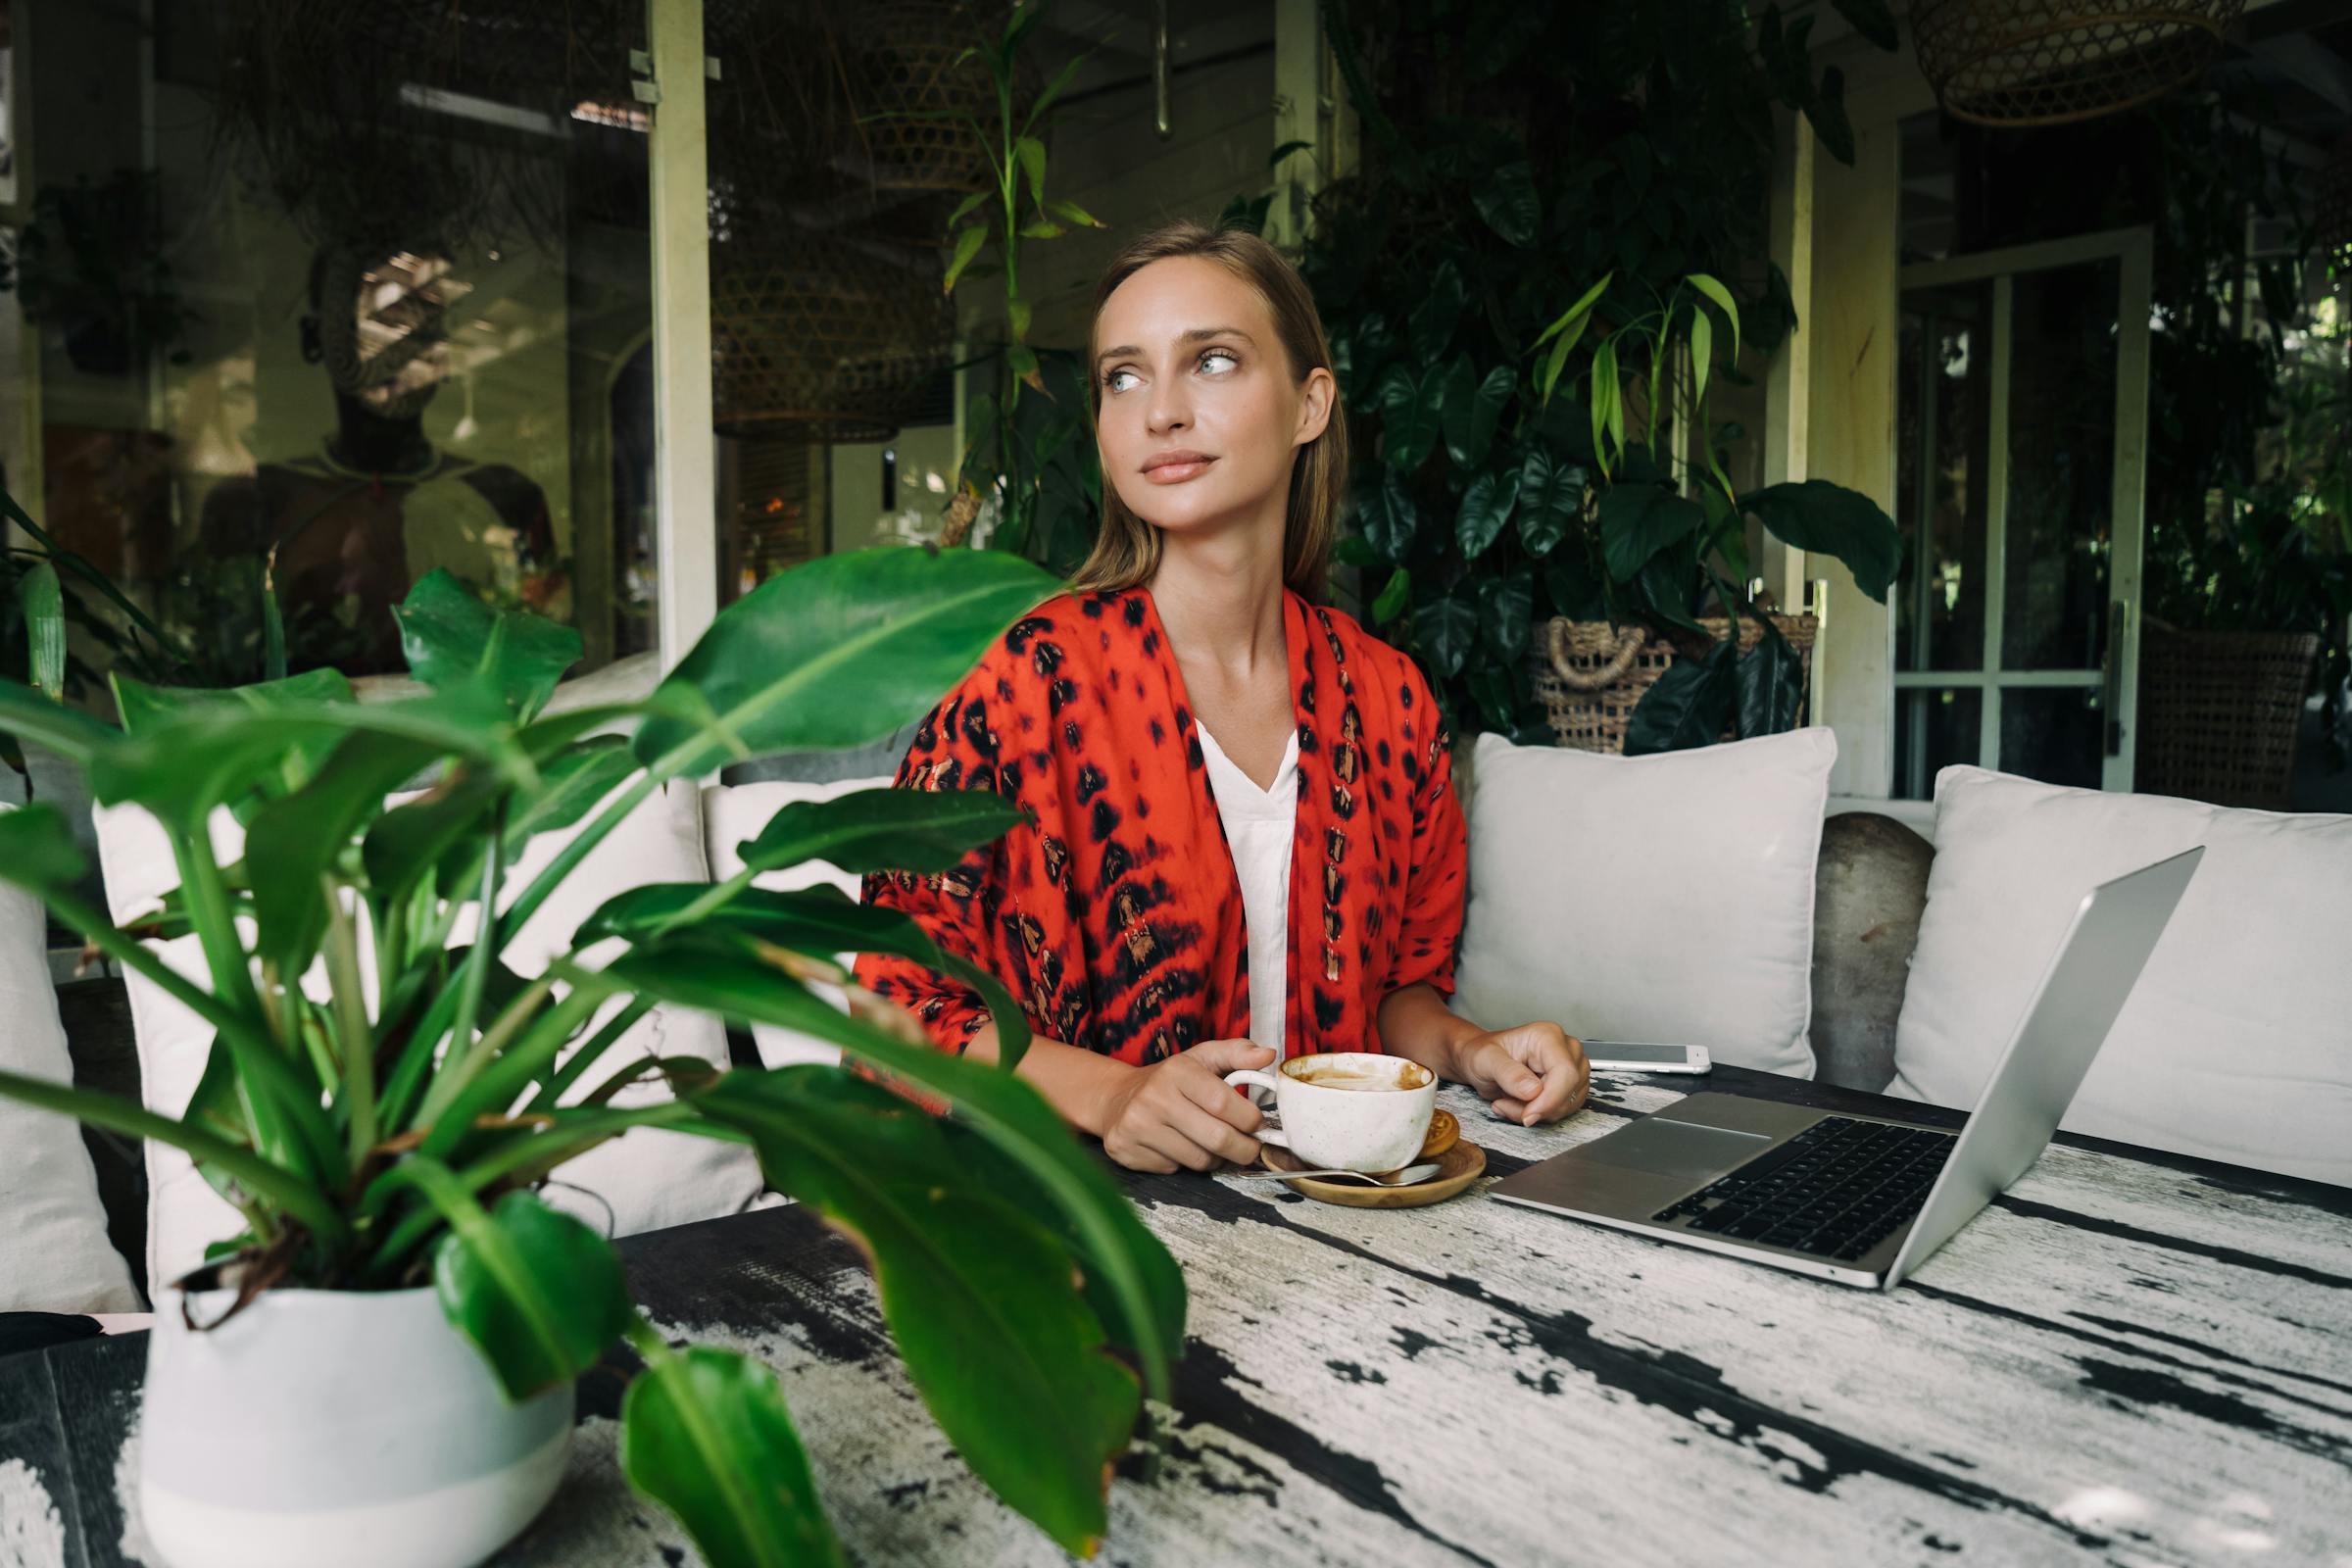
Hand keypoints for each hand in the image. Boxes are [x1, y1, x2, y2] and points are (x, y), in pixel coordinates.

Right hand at [1093, 1037, 1271, 1173]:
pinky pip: (1174, 1170)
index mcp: (1176, 1071)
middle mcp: (1153, 1097)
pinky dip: (1185, 1165)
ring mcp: (1136, 1126)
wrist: (1116, 1098)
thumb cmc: (1169, 1080)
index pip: (1223, 1102)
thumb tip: (1268, 1054)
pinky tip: (1180, 1148)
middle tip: (1251, 1148)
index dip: (1250, 1119)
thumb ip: (1237, 1053)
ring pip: (1199, 1161)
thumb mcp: (1201, 1058)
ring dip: (1216, 1158)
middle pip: (1216, 1138)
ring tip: (1213, 1144)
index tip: (1258, 1124)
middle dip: (1244, 1149)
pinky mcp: (1125, 1150)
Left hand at [1455, 1023, 1586, 1126]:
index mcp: (1548, 1036)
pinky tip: (1518, 1104)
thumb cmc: (1483, 1054)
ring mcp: (1572, 1068)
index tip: (1527, 1116)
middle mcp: (1566, 1050)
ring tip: (1507, 1101)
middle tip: (1504, 1104)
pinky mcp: (1570, 1087)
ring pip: (1565, 1105)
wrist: (1482, 1061)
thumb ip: (1508, 1074)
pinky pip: (1562, 1111)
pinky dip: (1538, 1115)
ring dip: (1534, 1113)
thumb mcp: (1486, 1060)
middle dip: (1535, 1108)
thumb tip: (1533, 1091)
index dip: (1549, 1100)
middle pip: (1567, 1092)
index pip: (1565, 1073)